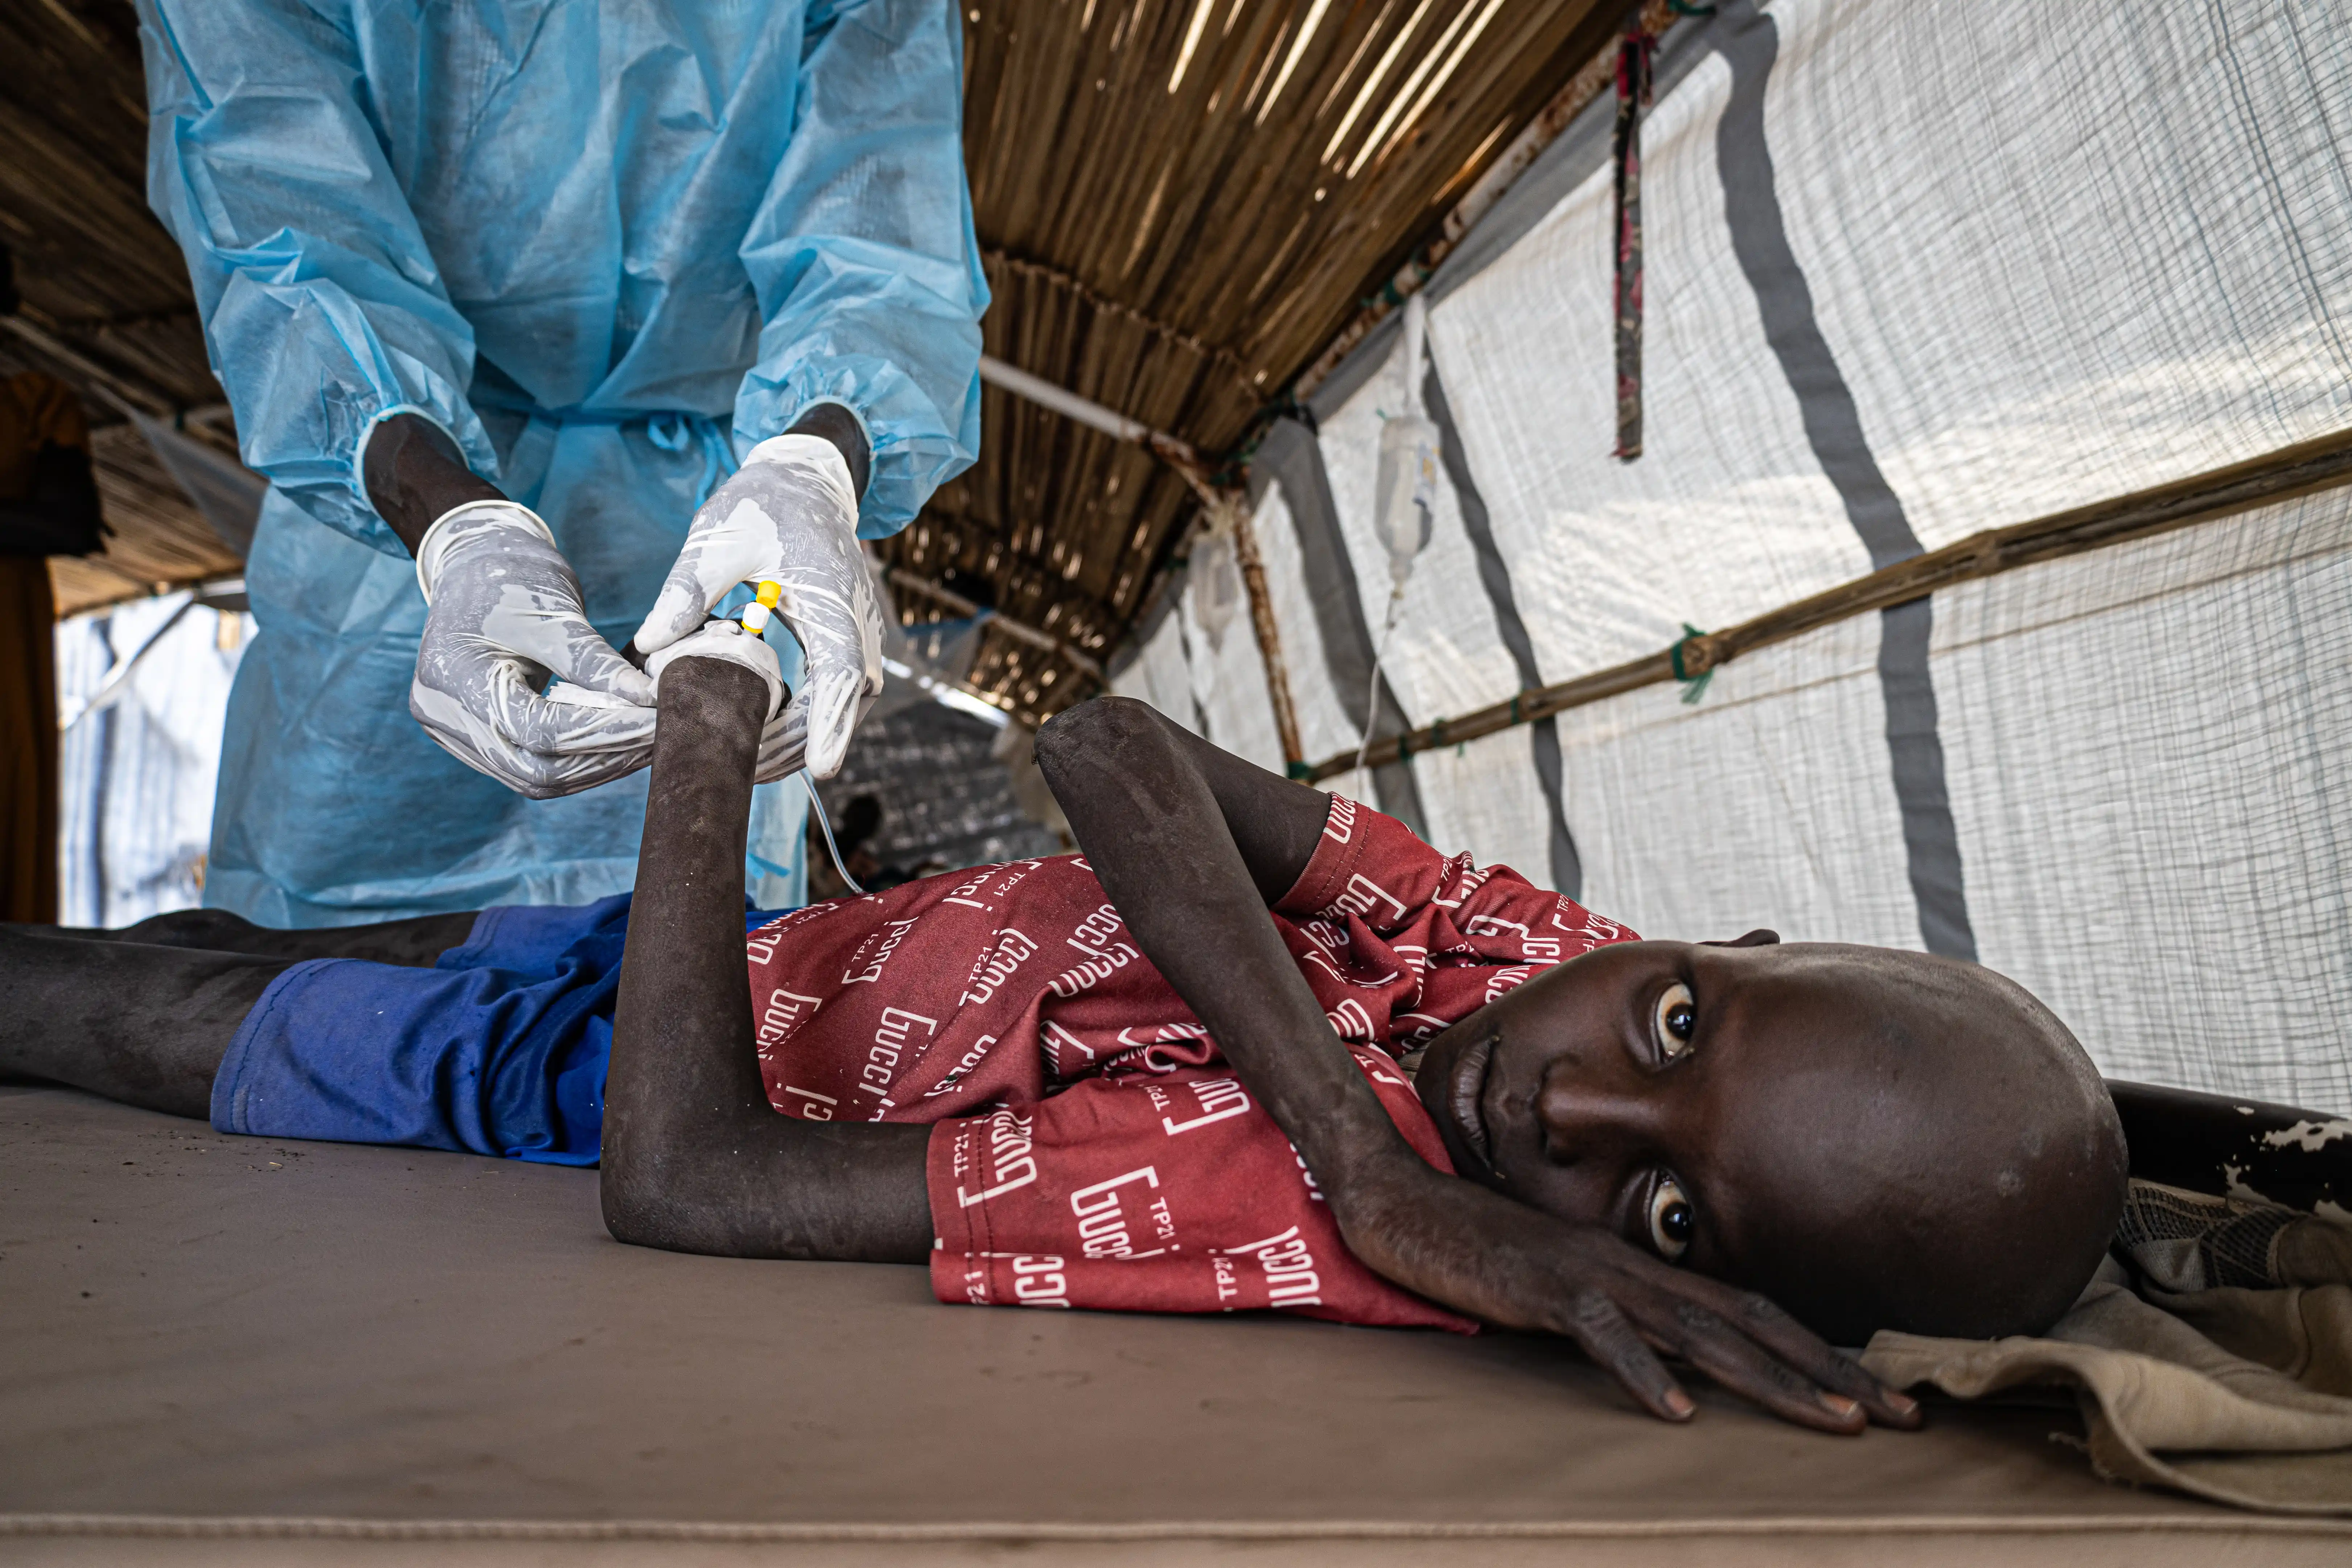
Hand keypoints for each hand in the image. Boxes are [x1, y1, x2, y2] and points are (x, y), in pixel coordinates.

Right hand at [410, 501, 658, 797]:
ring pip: (536, 777)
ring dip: (595, 766)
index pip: (540, 731)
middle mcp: (445, 716)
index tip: (658, 722)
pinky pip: (530, 764)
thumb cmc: (512, 577)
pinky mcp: (475, 737)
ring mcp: (456, 732)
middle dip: (604, 759)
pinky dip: (576, 759)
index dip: (605, 732)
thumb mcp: (554, 612)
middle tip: (661, 738)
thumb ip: (596, 664)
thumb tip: (652, 701)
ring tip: (645, 743)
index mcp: (454, 679)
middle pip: (536, 770)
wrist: (474, 564)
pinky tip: (616, 742)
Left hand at [632, 433, 881, 779]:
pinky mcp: (849, 638)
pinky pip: (840, 690)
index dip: (831, 722)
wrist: (805, 482)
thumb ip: (688, 589)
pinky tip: (768, 733)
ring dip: (807, 736)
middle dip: (806, 743)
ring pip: (849, 702)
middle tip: (748, 774)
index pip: (842, 670)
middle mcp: (858, 619)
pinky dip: (811, 718)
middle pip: (848, 700)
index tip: (822, 769)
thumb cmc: (762, 505)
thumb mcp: (718, 538)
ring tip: (751, 763)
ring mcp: (859, 631)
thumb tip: (650, 644)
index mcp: (830, 595)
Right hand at [1338, 1164, 1921, 1433]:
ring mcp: (1593, 1278)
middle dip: (1833, 1371)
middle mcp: (1636, 1267)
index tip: (1887, 1392)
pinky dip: (1643, 1373)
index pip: (1755, 1307)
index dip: (1823, 1350)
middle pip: (1752, 1322)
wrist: (1405, 1197)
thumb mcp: (1569, 1278)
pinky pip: (1604, 1336)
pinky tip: (1677, 1411)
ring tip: (1838, 1420)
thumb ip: (1623, 1306)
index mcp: (1647, 1265)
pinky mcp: (1545, 1292)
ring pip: (1700, 1333)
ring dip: (1773, 1379)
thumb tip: (1679, 1358)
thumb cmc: (1484, 1244)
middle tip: (1908, 1416)